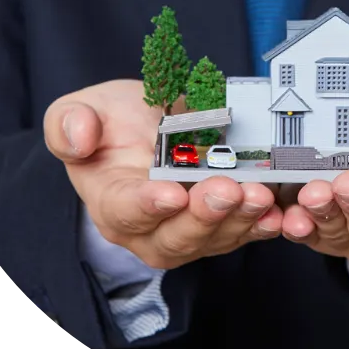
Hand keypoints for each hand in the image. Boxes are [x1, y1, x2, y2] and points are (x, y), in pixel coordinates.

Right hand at [44, 80, 282, 268]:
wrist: (145, 126)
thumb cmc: (110, 121)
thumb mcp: (80, 109)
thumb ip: (68, 124)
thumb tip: (79, 138)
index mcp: (110, 201)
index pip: (126, 211)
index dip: (148, 205)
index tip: (172, 193)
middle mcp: (148, 229)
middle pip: (176, 237)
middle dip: (204, 216)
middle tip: (228, 189)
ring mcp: (187, 231)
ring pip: (214, 239)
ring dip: (240, 220)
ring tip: (260, 196)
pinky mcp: (219, 227)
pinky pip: (242, 233)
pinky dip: (263, 226)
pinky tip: (280, 213)